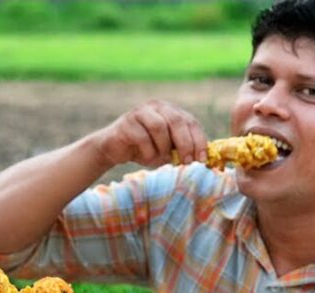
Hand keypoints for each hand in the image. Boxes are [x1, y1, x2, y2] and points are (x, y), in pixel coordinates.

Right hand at [88, 100, 206, 168]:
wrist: (112, 150)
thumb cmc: (144, 150)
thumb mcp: (166, 150)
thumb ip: (181, 150)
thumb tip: (202, 161)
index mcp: (171, 111)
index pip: (191, 122)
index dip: (198, 140)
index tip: (202, 159)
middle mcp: (157, 106)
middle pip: (177, 121)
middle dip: (185, 144)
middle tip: (186, 162)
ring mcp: (140, 112)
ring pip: (159, 127)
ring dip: (163, 148)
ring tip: (160, 159)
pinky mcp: (126, 122)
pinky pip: (142, 137)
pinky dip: (147, 152)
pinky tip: (146, 158)